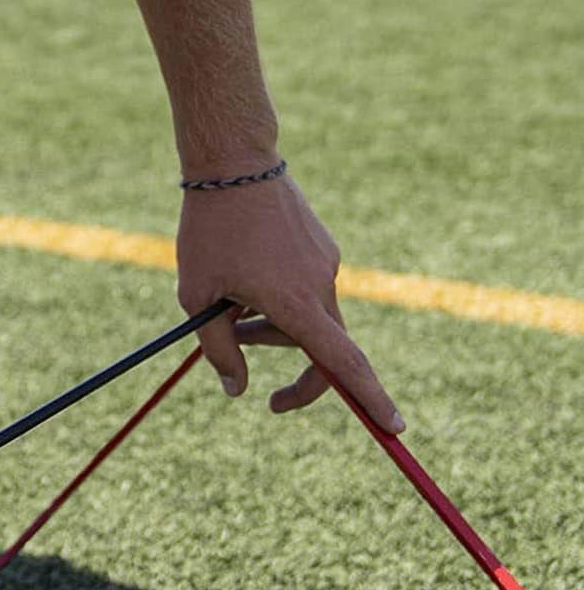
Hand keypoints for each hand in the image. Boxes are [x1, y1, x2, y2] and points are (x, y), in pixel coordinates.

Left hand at [175, 172, 403, 433]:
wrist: (234, 163)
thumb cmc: (209, 232)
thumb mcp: (198, 299)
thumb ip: (219, 349)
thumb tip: (237, 391)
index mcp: (297, 302)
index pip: (341, 362)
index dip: (368, 398)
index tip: (392, 426)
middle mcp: (322, 284)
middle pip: (315, 346)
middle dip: (277, 353)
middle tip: (235, 348)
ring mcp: (326, 264)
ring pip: (306, 316)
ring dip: (269, 323)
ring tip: (228, 299)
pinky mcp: (322, 248)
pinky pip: (305, 288)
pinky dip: (277, 296)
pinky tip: (244, 268)